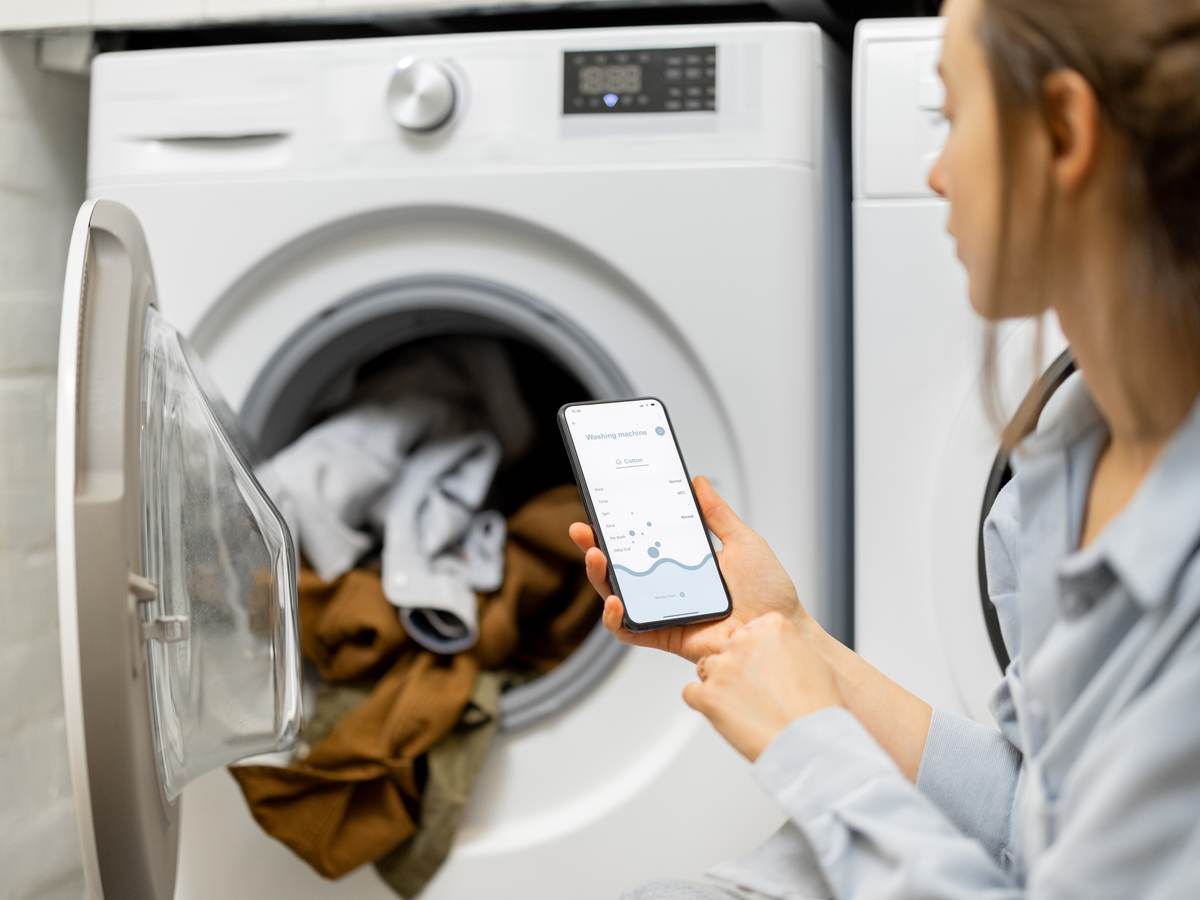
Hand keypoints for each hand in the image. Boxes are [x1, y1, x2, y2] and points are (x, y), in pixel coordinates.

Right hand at [567, 475, 806, 662]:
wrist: (780, 631)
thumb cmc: (768, 592)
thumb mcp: (742, 541)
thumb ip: (717, 514)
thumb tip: (698, 482)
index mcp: (683, 563)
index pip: (641, 542)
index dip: (618, 526)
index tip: (601, 507)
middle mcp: (668, 587)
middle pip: (620, 567)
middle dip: (595, 548)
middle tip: (582, 529)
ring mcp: (663, 612)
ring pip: (616, 595)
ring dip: (599, 577)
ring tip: (596, 557)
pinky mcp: (663, 636)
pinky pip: (628, 630)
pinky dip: (614, 618)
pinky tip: (615, 600)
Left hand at [684, 612, 842, 760]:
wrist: (810, 743)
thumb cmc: (816, 708)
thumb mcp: (810, 660)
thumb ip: (784, 647)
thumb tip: (771, 653)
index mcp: (771, 628)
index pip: (750, 628)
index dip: (756, 651)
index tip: (764, 666)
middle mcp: (744, 642)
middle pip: (727, 647)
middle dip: (737, 666)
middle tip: (755, 691)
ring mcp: (723, 668)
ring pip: (707, 667)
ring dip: (720, 684)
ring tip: (744, 706)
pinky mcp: (707, 695)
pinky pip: (692, 692)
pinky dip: (704, 703)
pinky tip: (725, 714)